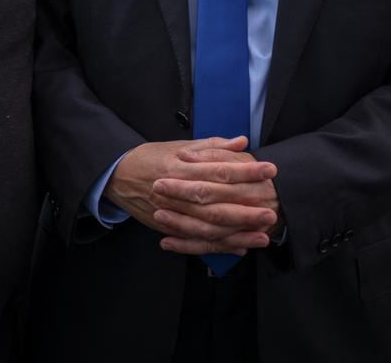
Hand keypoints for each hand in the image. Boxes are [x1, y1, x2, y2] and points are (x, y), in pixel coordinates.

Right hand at [105, 137, 276, 253]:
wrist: (119, 176)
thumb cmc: (152, 157)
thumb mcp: (179, 146)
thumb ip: (212, 146)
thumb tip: (242, 141)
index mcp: (182, 167)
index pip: (219, 169)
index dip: (245, 171)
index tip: (269, 170)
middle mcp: (177, 192)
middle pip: (215, 204)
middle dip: (246, 209)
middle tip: (272, 209)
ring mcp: (172, 214)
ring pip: (208, 228)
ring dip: (237, 233)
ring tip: (263, 235)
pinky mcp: (168, 229)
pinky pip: (196, 242)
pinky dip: (219, 247)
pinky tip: (240, 248)